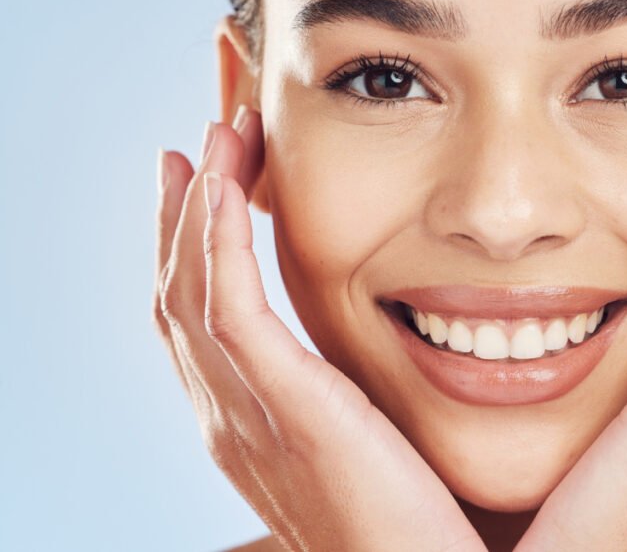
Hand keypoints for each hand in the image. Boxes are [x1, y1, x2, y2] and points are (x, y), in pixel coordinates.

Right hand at [152, 107, 484, 551]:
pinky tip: (224, 183)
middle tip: (201, 145)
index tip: (216, 186)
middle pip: (179, 299)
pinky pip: (227, 306)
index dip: (199, 250)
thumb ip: (359, 401)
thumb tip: (387, 352)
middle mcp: (230, 421)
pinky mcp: (284, 408)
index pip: (204, 323)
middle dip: (183, 217)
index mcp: (250, 428)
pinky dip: (216, 238)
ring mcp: (246, 417)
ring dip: (197, 208)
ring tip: (215, 140)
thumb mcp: (372, 449)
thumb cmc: (419, 529)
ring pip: (190, 292)